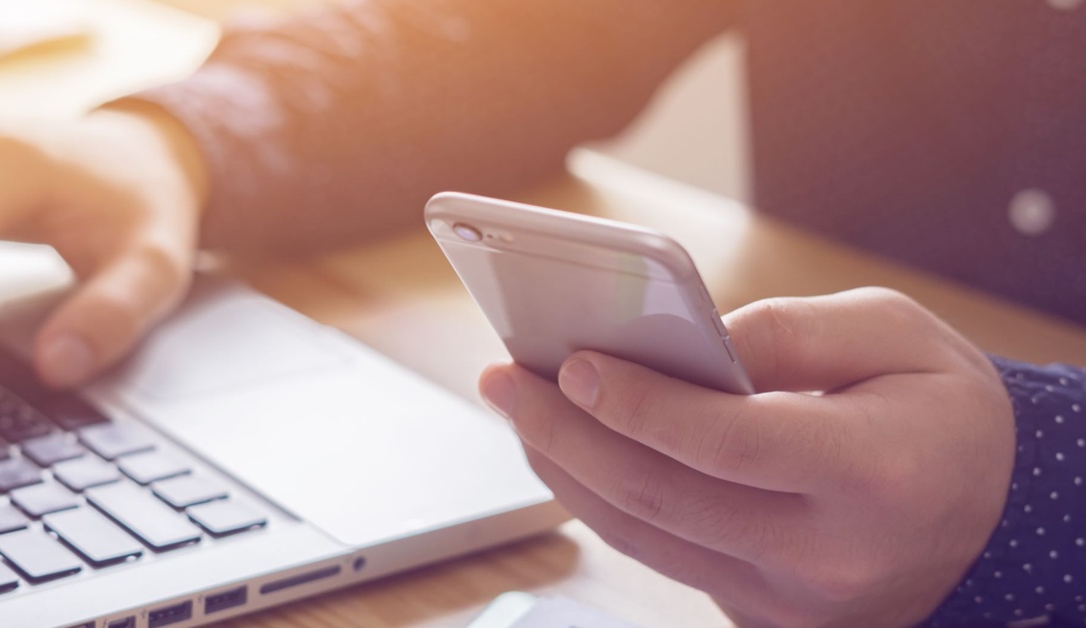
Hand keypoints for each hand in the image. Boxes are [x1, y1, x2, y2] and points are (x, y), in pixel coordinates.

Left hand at [479, 287, 1015, 626]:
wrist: (989, 518)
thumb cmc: (942, 413)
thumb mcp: (899, 335)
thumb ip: (790, 329)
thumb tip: (681, 339)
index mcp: (876, 474)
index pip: (730, 444)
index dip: (641, 403)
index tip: (571, 363)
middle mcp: (830, 555)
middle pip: (662, 497)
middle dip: (565, 433)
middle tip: (504, 377)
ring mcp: (791, 600)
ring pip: (645, 536)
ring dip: (564, 469)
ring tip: (518, 406)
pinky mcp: (760, 614)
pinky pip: (661, 555)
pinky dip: (604, 501)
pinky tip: (569, 449)